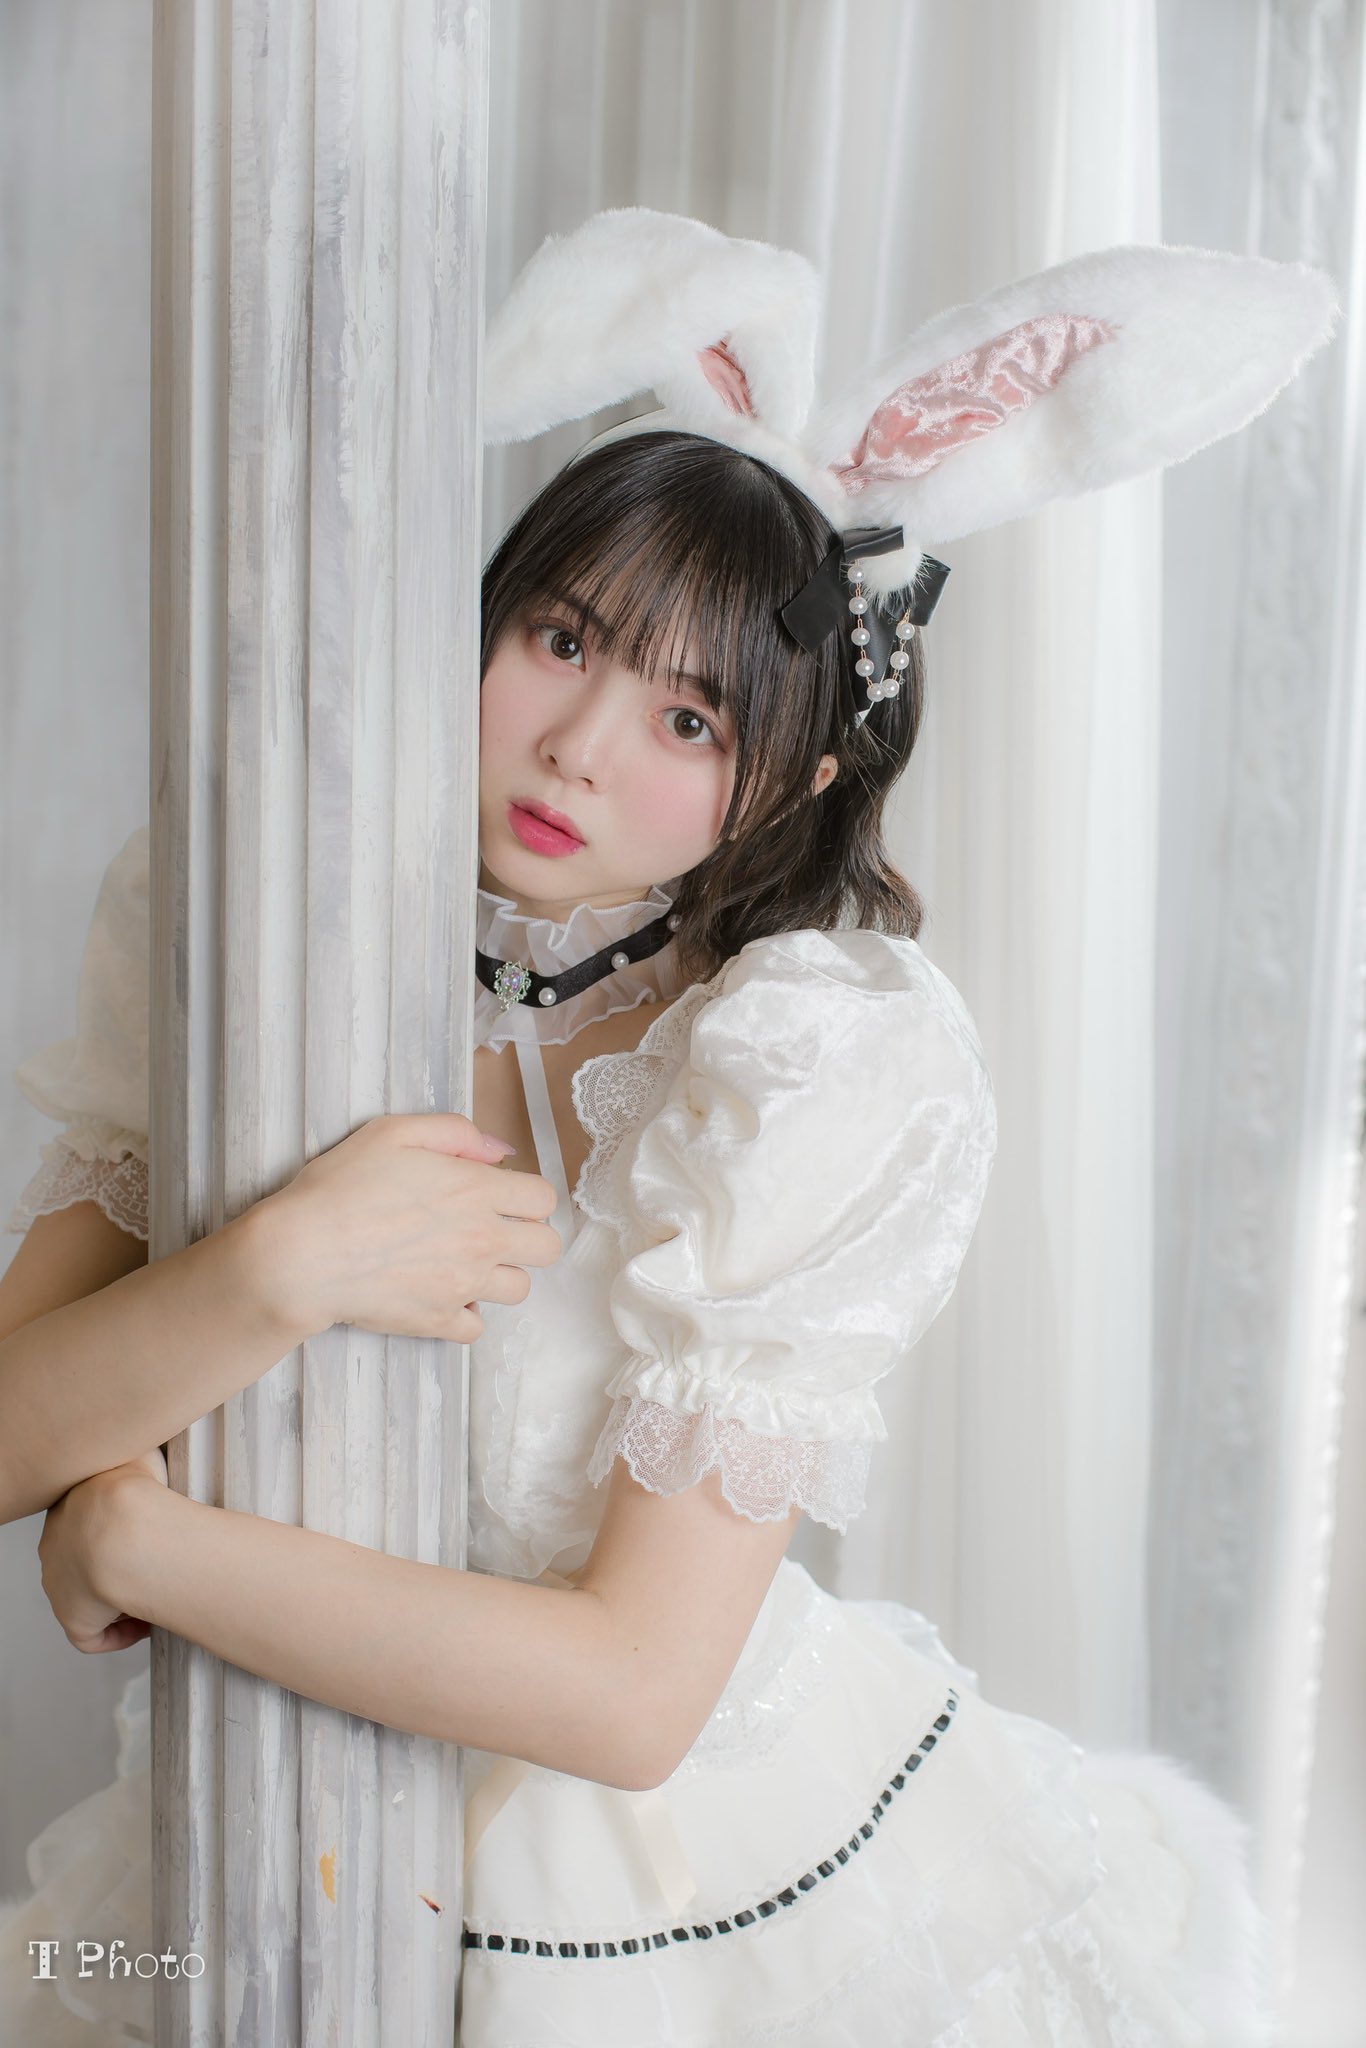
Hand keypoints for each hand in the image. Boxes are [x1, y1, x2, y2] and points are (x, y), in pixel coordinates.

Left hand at [38, 1449, 168, 1654]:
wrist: (127, 1530)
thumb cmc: (136, 1490)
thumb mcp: (140, 1451)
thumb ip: (143, 1446)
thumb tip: (158, 1436)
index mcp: (66, 1509)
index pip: (85, 1521)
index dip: (116, 1528)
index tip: (145, 1528)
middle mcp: (55, 1548)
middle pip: (82, 1559)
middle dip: (115, 1563)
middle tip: (149, 1560)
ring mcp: (61, 1586)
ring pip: (89, 1595)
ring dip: (120, 1595)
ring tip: (154, 1589)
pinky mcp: (74, 1620)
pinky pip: (93, 1635)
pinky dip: (119, 1633)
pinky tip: (146, 1623)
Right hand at [245, 1114, 561, 1344]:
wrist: (301, 1255)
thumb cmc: (340, 1187)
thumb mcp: (393, 1132)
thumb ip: (455, 1133)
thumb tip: (500, 1151)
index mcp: (477, 1190)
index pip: (544, 1199)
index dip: (525, 1196)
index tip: (500, 1197)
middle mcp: (482, 1241)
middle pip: (548, 1248)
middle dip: (527, 1237)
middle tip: (491, 1230)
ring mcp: (464, 1286)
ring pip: (520, 1290)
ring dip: (499, 1275)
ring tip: (464, 1263)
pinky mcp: (438, 1321)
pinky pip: (477, 1326)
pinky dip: (464, 1314)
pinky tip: (441, 1294)